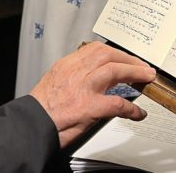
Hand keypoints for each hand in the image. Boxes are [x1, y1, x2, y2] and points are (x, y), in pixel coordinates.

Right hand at [30, 41, 155, 147]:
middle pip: (107, 54)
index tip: (121, 55)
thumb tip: (88, 78)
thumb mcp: (54, 82)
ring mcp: (83, 88)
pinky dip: (131, 108)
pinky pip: (117, 104)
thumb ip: (72, 76)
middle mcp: (75, 71)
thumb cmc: (40, 109)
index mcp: (66, 65)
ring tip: (146, 76)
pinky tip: (138, 113)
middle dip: (127, 58)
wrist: (29, 125)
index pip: (93, 49)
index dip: (112, 51)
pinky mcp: (89, 107)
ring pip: (114, 70)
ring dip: (134, 72)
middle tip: (141, 64)